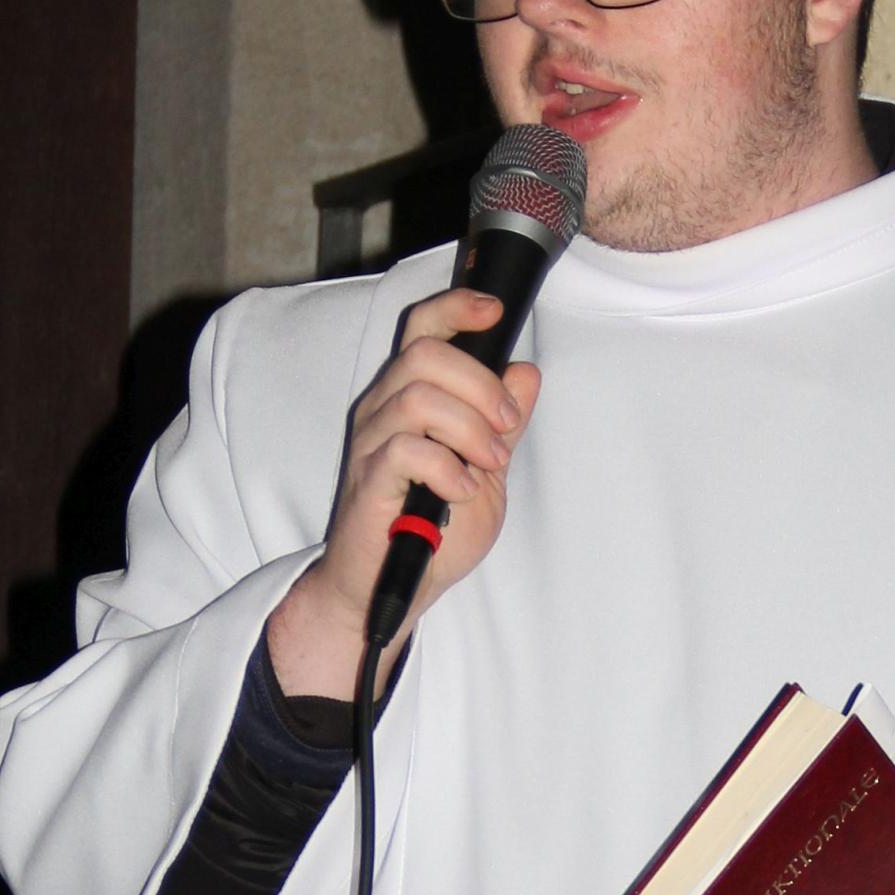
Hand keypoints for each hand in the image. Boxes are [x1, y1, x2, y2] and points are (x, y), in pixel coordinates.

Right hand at [265, 288, 540, 700]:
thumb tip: (526, 372)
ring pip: (419, 398)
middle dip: (482, 386)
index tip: (494, 311)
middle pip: (427, 354)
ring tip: (488, 467)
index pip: (423, 328)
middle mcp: (383, 409)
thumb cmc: (432, 530)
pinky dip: (447, 468)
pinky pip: (406, 450)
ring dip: (470, 430)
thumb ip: (503, 424)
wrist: (392, 588)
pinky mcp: (367, 481)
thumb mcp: (485, 470)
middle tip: (506, 429)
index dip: (457, 307)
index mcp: (409, 396)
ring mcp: (371, 443)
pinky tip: (462, 492)